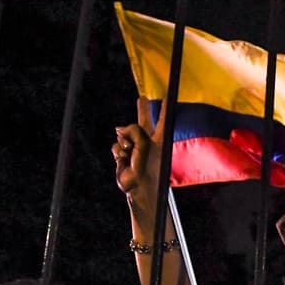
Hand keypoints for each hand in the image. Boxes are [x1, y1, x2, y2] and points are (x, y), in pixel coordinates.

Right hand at [113, 96, 166, 223]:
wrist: (139, 187)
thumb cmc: (148, 166)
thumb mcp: (144, 143)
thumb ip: (134, 130)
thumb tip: (119, 130)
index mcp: (159, 140)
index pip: (162, 120)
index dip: (164, 108)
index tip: (168, 97)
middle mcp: (148, 143)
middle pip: (143, 122)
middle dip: (142, 111)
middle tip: (142, 98)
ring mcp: (135, 149)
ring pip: (124, 134)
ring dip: (124, 141)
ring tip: (129, 152)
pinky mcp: (123, 156)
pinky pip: (116, 145)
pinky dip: (118, 150)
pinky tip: (123, 157)